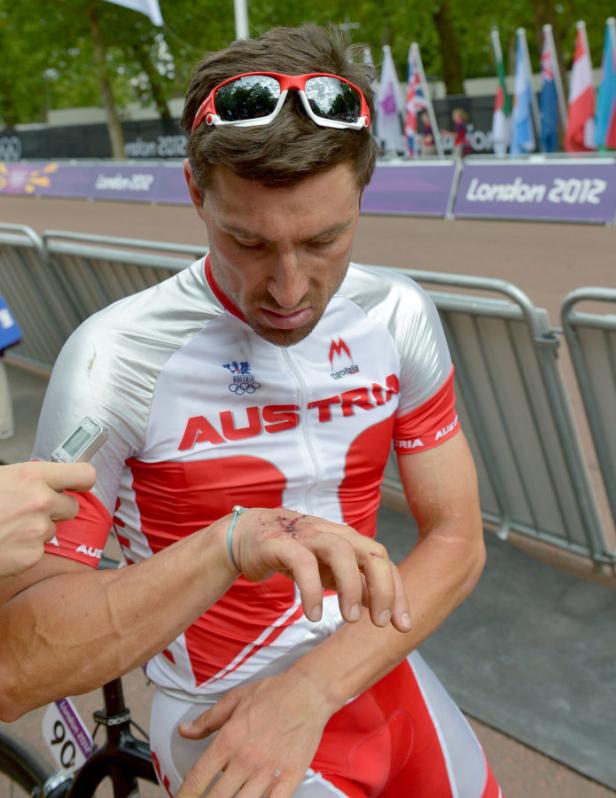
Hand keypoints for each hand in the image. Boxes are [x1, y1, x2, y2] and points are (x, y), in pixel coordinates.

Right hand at [0, 461, 95, 576]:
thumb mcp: (1, 478)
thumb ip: (28, 479)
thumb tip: (45, 482)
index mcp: (32, 476)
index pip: (83, 474)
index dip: (82, 480)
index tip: (79, 484)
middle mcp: (41, 501)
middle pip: (72, 506)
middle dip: (56, 509)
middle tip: (31, 510)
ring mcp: (38, 530)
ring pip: (53, 530)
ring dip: (37, 529)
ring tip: (9, 527)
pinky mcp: (32, 555)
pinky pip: (38, 550)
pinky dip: (25, 550)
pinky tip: (5, 544)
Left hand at [177, 669, 328, 797]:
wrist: (308, 693)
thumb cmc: (273, 693)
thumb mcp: (234, 699)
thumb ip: (207, 719)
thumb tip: (184, 730)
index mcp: (229, 740)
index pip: (197, 777)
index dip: (184, 794)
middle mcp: (245, 760)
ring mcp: (268, 772)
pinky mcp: (289, 779)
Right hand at [230, 508, 410, 631]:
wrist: (246, 535)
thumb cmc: (294, 553)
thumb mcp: (328, 570)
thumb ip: (355, 584)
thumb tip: (382, 606)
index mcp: (348, 541)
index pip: (383, 562)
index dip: (397, 592)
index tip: (402, 625)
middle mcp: (333, 534)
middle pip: (371, 552)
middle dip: (383, 588)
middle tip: (381, 622)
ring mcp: (308, 535)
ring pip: (341, 551)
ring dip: (351, 586)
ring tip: (349, 619)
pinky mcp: (282, 542)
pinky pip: (302, 563)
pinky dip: (312, 589)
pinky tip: (314, 615)